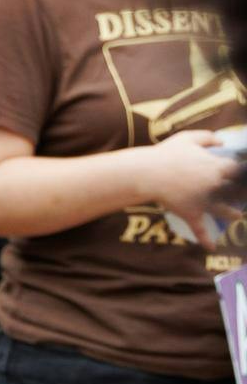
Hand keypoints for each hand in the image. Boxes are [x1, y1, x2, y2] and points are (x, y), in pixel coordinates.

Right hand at [146, 131, 243, 247]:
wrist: (146, 173)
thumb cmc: (165, 154)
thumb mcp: (187, 138)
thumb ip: (208, 137)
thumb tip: (222, 140)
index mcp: (216, 167)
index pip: (239, 169)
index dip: (241, 170)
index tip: (239, 171)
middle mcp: (215, 186)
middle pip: (237, 191)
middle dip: (241, 192)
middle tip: (239, 192)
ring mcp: (204, 201)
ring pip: (225, 211)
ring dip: (233, 214)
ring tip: (237, 215)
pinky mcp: (192, 213)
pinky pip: (200, 229)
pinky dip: (206, 240)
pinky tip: (211, 247)